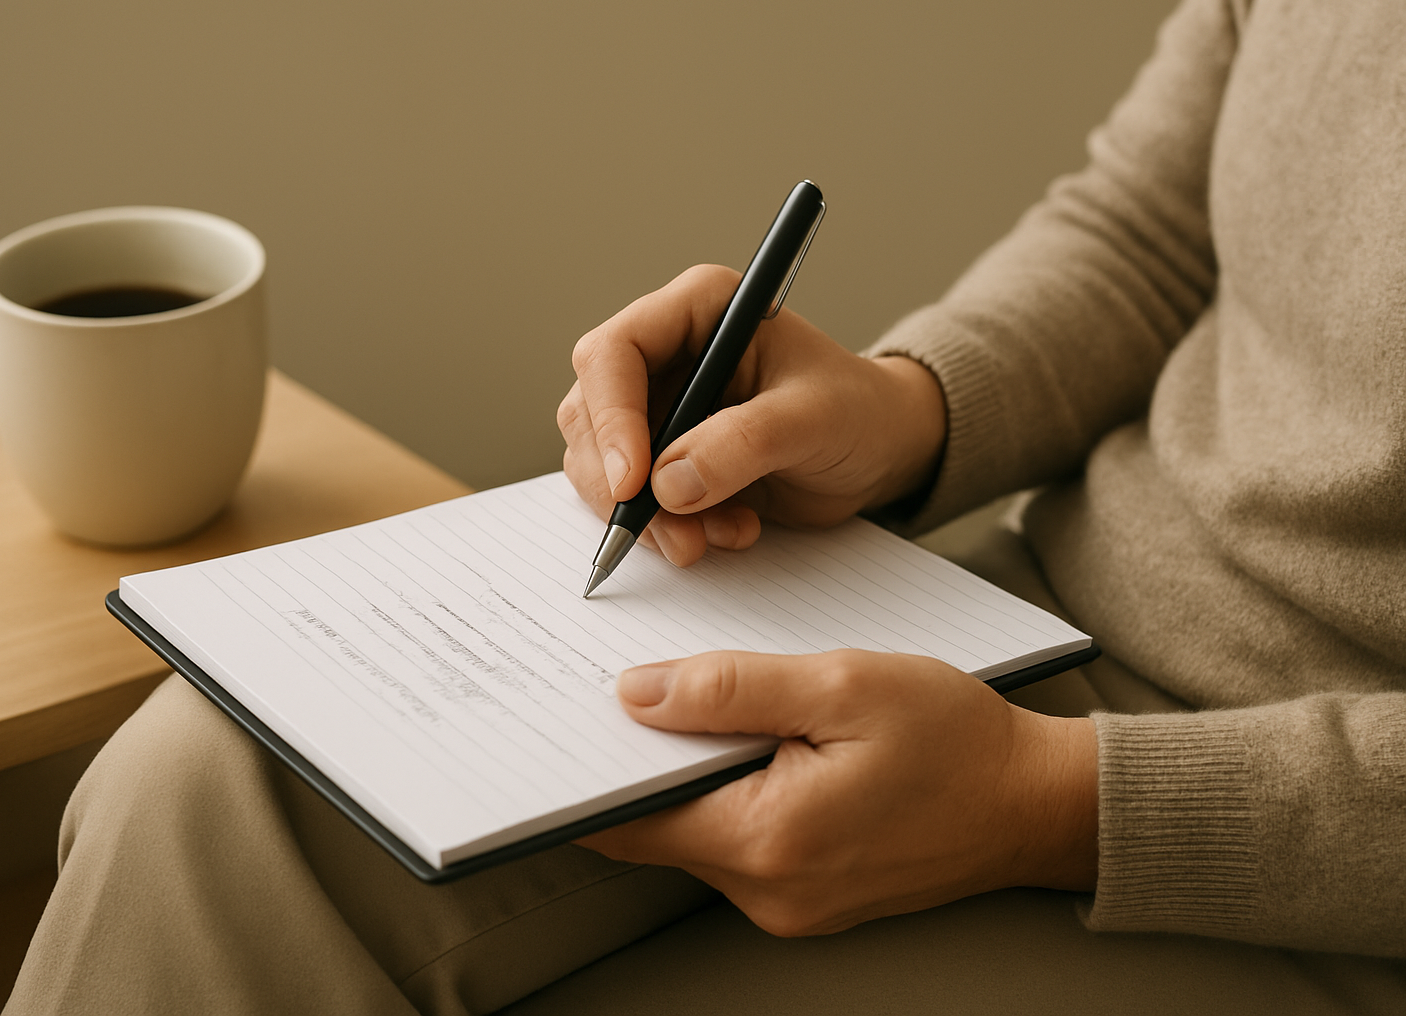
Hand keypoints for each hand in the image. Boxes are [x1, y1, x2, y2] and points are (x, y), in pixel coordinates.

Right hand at [557, 265, 945, 566]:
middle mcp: (665, 353)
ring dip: (647, 516)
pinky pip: (629, 500)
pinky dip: (665, 528)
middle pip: (589, 414)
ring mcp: (657, 407)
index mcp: (698, 309)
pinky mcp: (661, 458)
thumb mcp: (815, 420)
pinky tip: (725, 530)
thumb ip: (744, 442)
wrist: (880, 452)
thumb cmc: (859, 412)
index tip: (634, 483)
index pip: (614, 352)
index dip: (611, 417)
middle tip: (675, 533)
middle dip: (622, 484)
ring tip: (718, 534)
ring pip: (600, 465)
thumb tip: (668, 484)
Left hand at [579, 650, 1098, 935]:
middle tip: (626, 695)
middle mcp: (770, 891)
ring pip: (701, 831)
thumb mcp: (841, 686)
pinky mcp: (809, 896)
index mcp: (769, 840)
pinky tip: (754, 745)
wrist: (1035, 803)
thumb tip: (636, 695)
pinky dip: (731, 794)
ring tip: (703, 709)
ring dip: (691, 776)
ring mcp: (790, 903)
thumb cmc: (955, 740)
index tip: (554, 732)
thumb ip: (731, 689)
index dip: (586, 773)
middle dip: (640, 763)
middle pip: (661, 826)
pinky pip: (742, 842)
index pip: (631, 820)